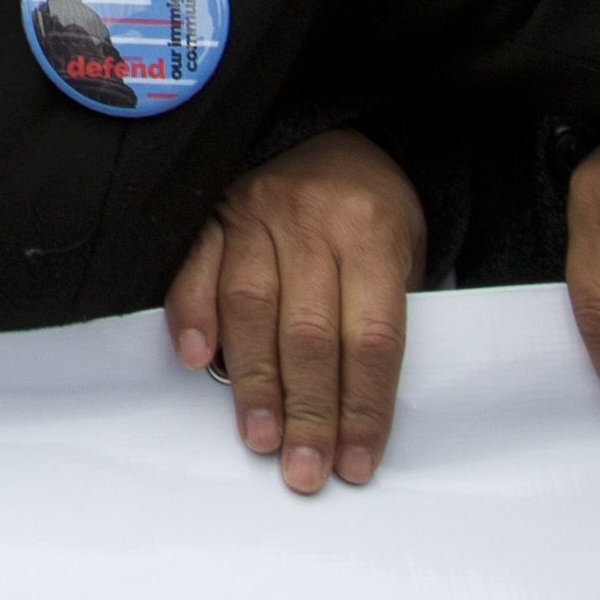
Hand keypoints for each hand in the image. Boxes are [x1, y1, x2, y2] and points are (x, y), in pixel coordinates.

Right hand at [163, 127, 420, 492]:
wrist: (326, 129)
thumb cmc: (369, 205)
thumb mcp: (406, 245)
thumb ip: (386, 310)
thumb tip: (364, 407)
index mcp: (372, 230)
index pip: (372, 335)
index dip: (365, 405)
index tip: (357, 462)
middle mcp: (313, 220)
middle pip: (310, 332)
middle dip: (309, 410)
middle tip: (303, 469)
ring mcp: (257, 211)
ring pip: (252, 306)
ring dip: (254, 381)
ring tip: (260, 437)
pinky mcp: (215, 209)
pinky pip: (196, 264)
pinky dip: (193, 313)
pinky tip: (195, 358)